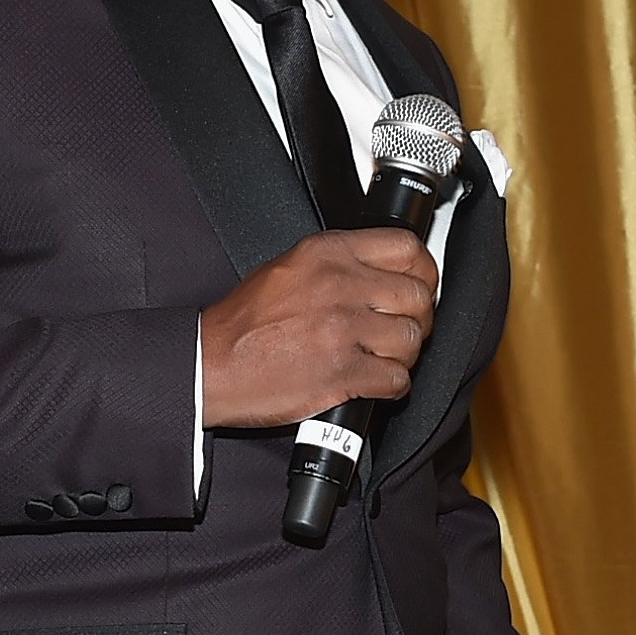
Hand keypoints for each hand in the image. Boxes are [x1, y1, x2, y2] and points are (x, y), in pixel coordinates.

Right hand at [199, 227, 436, 428]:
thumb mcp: (287, 267)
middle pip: (418, 296)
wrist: (211, 365)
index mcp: (327, 253)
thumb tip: (380, 272)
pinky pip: (396, 379)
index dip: (424, 271)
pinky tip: (376, 382)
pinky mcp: (343, 373)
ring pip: (412, 339)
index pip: (406, 249)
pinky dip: (392, 385)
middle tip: (405, 328)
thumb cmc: (243, 324)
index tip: (421, 285)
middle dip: (418, 317)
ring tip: (385, 358)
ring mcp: (343, 330)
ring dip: (405, 354)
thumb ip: (336, 262)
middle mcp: (339, 286)